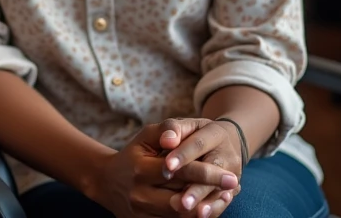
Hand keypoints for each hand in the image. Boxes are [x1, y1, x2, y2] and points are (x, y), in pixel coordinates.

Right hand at [82, 123, 236, 217]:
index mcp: (140, 169)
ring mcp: (142, 212)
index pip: (179, 173)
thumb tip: (175, 139)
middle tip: (234, 188)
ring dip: (206, 209)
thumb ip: (165, 130)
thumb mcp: (145, 136)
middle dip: (210, 194)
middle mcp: (140, 194)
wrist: (107, 182)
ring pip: (180, 216)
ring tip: (226, 198)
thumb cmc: (133, 154)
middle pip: (182, 198)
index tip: (230, 175)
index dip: (206, 174)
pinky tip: (209, 208)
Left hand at [159, 118, 243, 217]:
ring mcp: (233, 173)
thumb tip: (166, 140)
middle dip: (196, 185)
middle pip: (213, 169)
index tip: (167, 166)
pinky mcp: (233, 188)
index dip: (183, 155)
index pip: (198, 144)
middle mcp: (228, 154)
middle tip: (181, 200)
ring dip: (206, 201)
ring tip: (191, 210)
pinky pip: (223, 200)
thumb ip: (174, 128)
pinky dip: (213, 208)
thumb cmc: (196, 133)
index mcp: (215, 133)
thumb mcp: (187, 125)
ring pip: (220, 188)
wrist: (225, 142)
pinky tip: (201, 215)